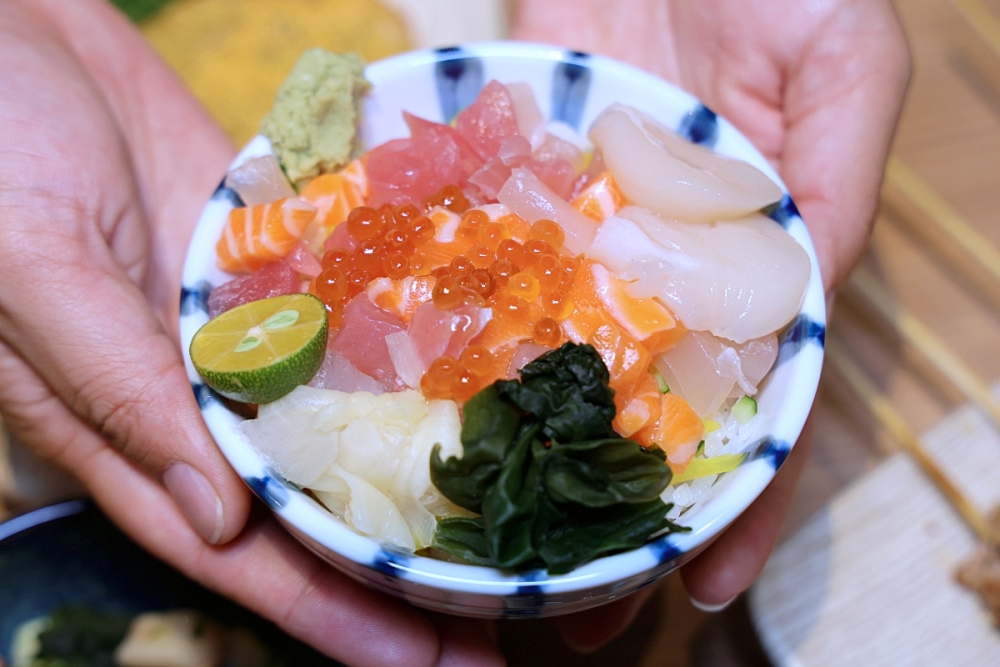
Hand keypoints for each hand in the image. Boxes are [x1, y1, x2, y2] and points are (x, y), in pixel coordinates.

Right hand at [0, 2, 501, 664]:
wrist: (12, 25)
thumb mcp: (30, 267)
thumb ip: (118, 390)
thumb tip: (214, 516)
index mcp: (133, 424)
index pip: (245, 551)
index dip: (332, 615)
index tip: (425, 664)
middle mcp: (208, 394)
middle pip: (319, 509)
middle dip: (405, 574)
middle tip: (513, 627)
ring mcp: (257, 328)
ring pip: (354, 426)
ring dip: (431, 481)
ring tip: (525, 528)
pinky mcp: (288, 258)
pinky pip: (363, 316)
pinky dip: (423, 353)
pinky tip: (495, 387)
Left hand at [513, 0, 908, 650]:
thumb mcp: (844, 61)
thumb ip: (840, 175)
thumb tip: (812, 295)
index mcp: (760, 267)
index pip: (760, 409)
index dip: (744, 502)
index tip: (710, 589)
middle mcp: (671, 276)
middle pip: (647, 420)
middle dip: (618, 517)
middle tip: (577, 614)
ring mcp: (593, 246)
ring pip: (562, 373)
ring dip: (536, 465)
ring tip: (496, 554)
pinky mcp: (525, 202)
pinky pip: (493, 283)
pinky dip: (469, 348)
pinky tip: (437, 421)